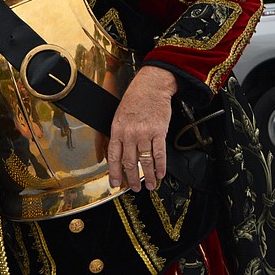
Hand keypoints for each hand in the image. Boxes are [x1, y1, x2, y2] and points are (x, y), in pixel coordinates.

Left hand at [106, 66, 174, 191]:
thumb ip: (119, 134)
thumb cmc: (135, 99)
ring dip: (149, 176)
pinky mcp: (159, 131)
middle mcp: (129, 133)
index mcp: (117, 130)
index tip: (116, 183)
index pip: (114, 156)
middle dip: (132, 179)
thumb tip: (118, 153)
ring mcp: (144, 133)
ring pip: (145, 161)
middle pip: (130, 162)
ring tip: (151, 185)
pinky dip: (160, 166)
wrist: (151, 86)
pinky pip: (159, 153)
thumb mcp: (119, 115)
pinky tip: (161, 174)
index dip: (115, 172)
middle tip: (135, 188)